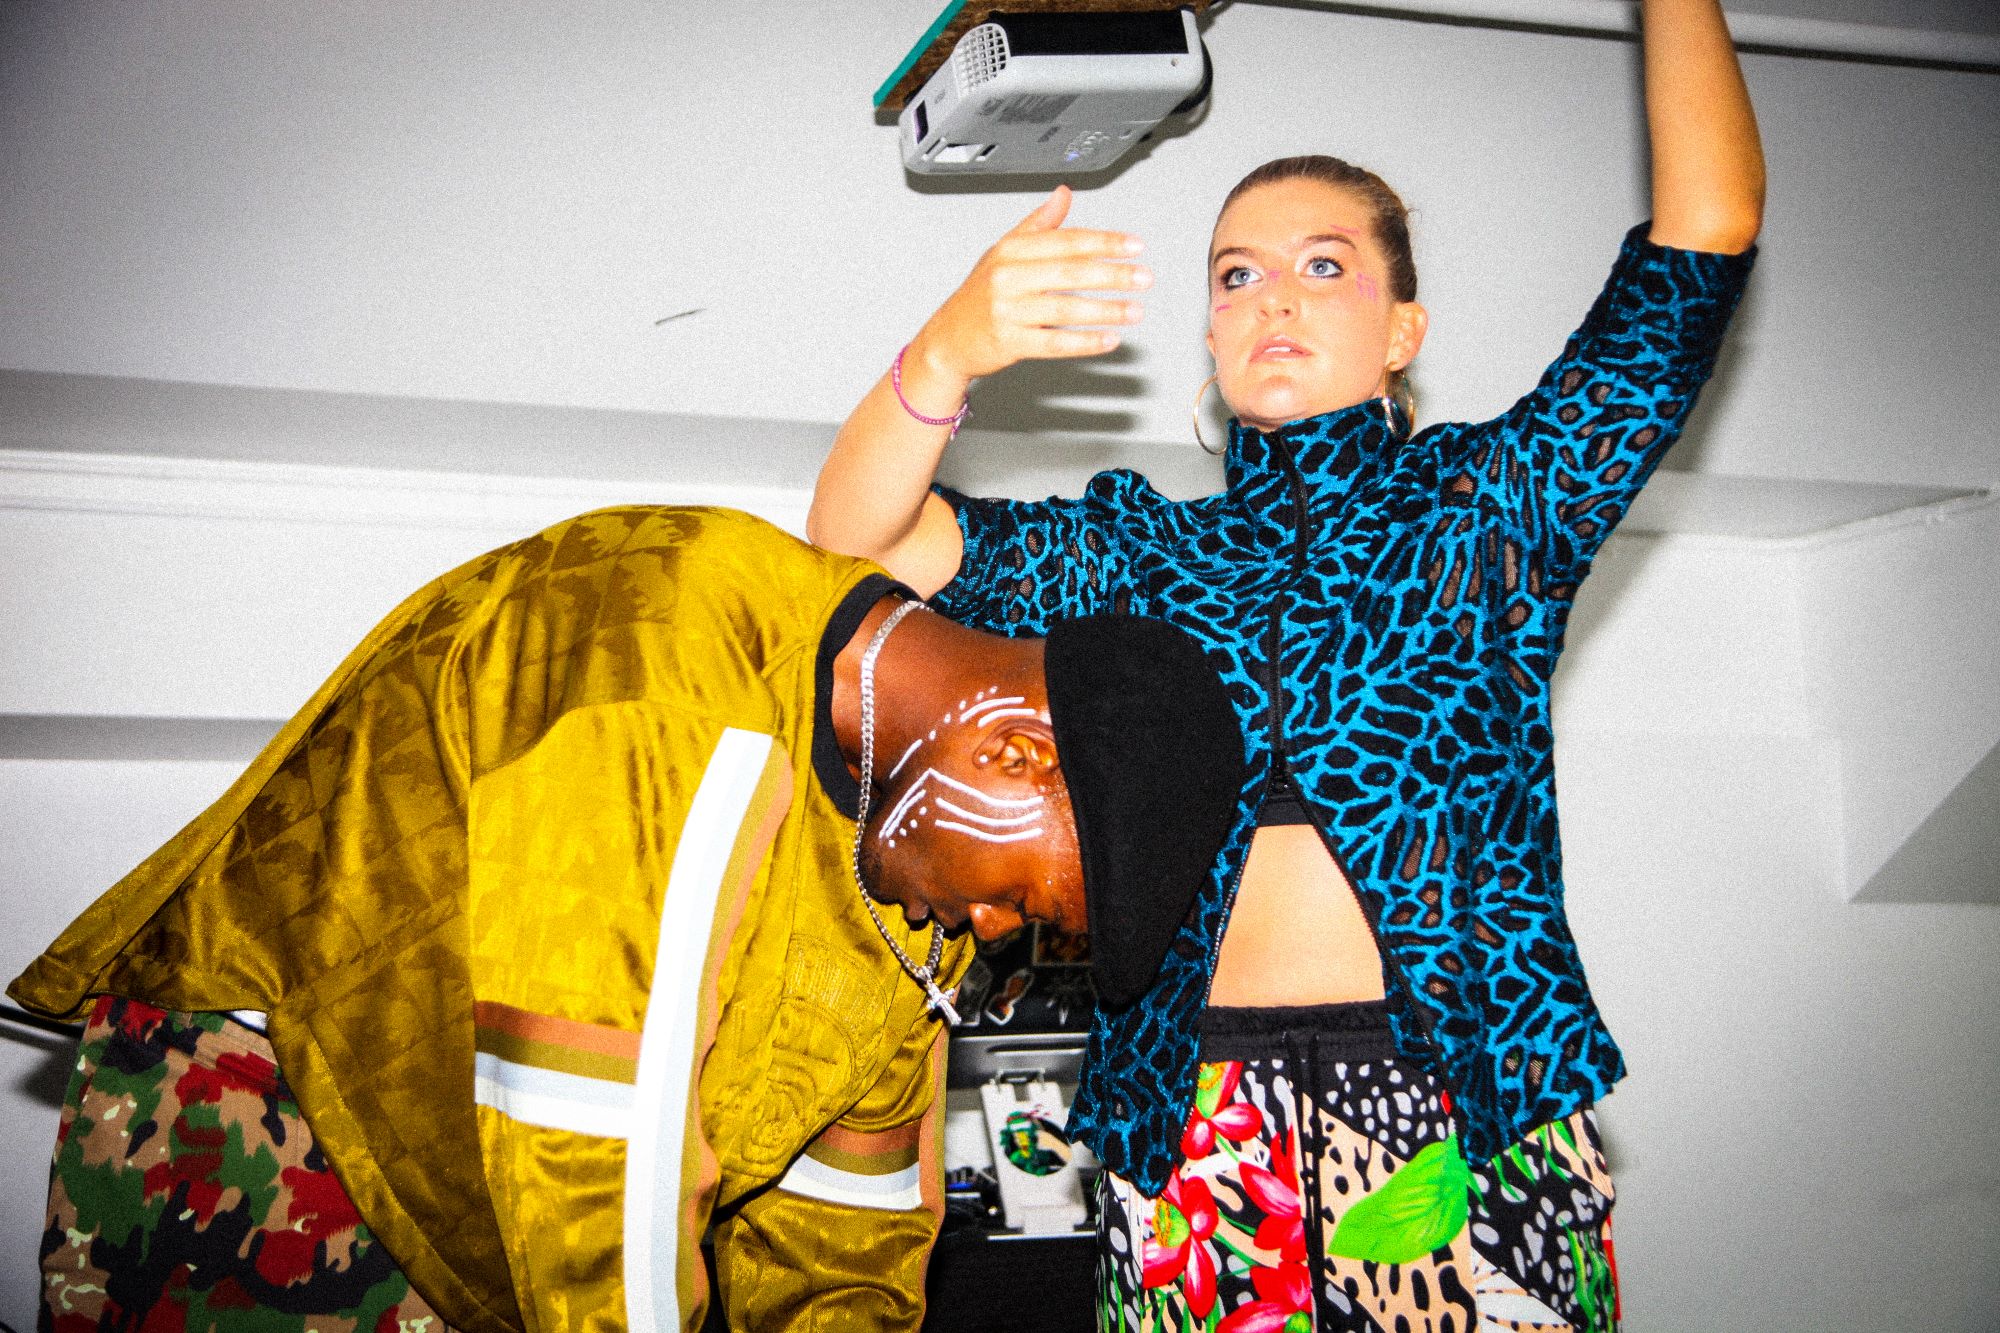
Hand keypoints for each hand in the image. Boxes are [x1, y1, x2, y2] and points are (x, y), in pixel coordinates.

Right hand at [907, 185, 1149, 388]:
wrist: (946, 338)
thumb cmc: (978, 295)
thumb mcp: (1003, 252)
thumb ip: (1038, 224)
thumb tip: (1064, 194)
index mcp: (1010, 251)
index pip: (1065, 241)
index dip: (1104, 242)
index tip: (1134, 246)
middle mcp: (1007, 278)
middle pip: (1069, 273)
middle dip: (1112, 275)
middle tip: (1143, 277)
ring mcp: (1007, 312)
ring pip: (1065, 309)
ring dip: (1105, 311)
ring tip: (1135, 310)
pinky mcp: (1009, 343)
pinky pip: (1054, 343)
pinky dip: (1084, 342)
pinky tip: (1109, 339)